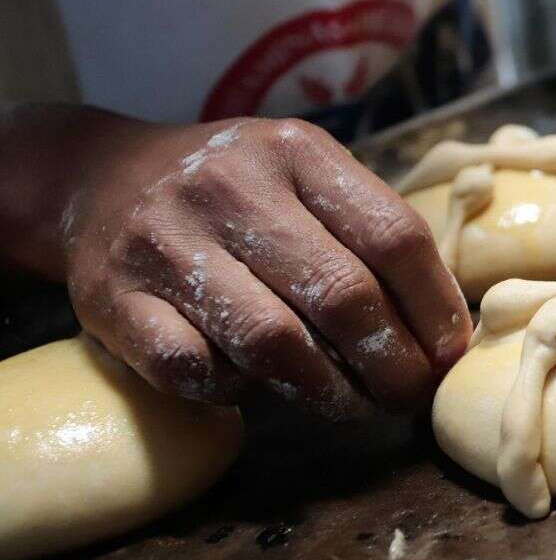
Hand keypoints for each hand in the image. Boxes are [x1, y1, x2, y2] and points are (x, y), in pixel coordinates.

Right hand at [63, 115, 468, 417]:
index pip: (394, 234)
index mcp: (296, 151)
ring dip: (329, 391)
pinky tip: (259, 387)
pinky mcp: (116, 299)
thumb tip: (445, 329)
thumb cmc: (236, 191)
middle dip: (394, 364)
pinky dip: (238, 390)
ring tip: (355, 407)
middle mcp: (231, 186)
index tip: (450, 353)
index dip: (436, 306)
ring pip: (275, 341)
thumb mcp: (304, 176)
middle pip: (344, 294)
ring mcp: (167, 241)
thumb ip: (367, 233)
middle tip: (410, 396)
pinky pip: (196, 368)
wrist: (100, 177)